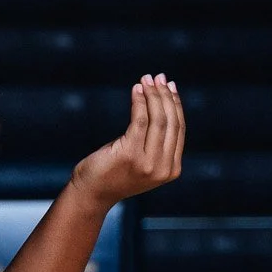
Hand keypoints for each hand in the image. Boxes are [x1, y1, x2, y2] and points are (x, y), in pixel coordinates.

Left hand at [71, 73, 184, 210]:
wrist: (91, 193)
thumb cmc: (114, 173)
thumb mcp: (143, 160)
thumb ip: (157, 142)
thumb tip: (164, 103)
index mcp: (171, 170)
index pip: (179, 130)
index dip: (176, 105)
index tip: (170, 87)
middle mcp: (163, 168)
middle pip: (171, 122)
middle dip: (166, 96)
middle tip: (159, 77)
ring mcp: (148, 163)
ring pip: (158, 120)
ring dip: (153, 95)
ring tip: (147, 79)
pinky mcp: (130, 154)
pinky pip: (140, 120)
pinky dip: (139, 101)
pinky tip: (136, 89)